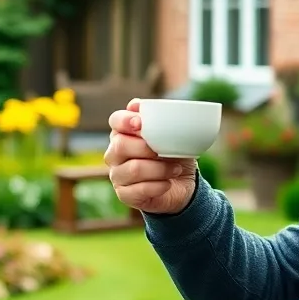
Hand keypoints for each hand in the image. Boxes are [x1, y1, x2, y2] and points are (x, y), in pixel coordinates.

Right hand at [104, 99, 196, 214]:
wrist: (183, 184)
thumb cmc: (173, 155)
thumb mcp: (172, 135)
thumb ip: (156, 119)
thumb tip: (136, 104)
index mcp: (124, 133)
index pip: (115, 120)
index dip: (125, 120)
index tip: (141, 124)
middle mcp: (115, 153)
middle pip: (120, 145)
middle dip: (147, 148)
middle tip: (166, 152)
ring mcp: (117, 175)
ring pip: (134, 169)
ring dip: (160, 169)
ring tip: (175, 169)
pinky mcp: (125, 195)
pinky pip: (140, 189)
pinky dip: (159, 185)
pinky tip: (168, 183)